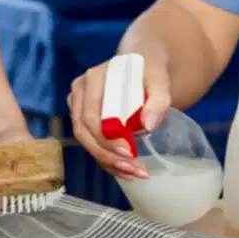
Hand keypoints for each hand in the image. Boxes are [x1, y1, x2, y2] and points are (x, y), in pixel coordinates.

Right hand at [67, 55, 171, 180]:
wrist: (142, 64)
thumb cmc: (150, 71)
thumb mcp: (160, 81)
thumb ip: (159, 100)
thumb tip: (148, 125)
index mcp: (94, 78)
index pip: (91, 114)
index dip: (107, 137)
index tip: (130, 153)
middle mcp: (80, 91)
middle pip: (84, 131)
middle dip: (107, 155)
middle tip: (133, 170)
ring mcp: (78, 105)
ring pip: (85, 140)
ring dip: (107, 161)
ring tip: (133, 173)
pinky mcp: (84, 118)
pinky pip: (91, 142)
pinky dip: (107, 159)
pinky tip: (126, 170)